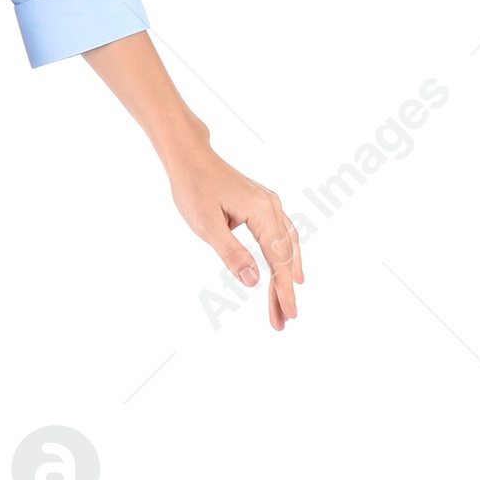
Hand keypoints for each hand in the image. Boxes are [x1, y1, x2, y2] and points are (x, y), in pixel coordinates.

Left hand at [168, 141, 302, 331]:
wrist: (190, 158)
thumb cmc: (194, 188)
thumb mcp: (206, 226)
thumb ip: (231, 254)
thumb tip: (254, 281)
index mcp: (262, 212)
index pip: (278, 258)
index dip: (283, 289)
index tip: (289, 313)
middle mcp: (272, 207)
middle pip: (285, 255)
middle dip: (284, 289)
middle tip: (284, 321)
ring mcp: (270, 204)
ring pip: (286, 246)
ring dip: (286, 276)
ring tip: (285, 305)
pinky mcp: (263, 205)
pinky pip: (282, 235)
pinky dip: (285, 256)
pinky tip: (288, 271)